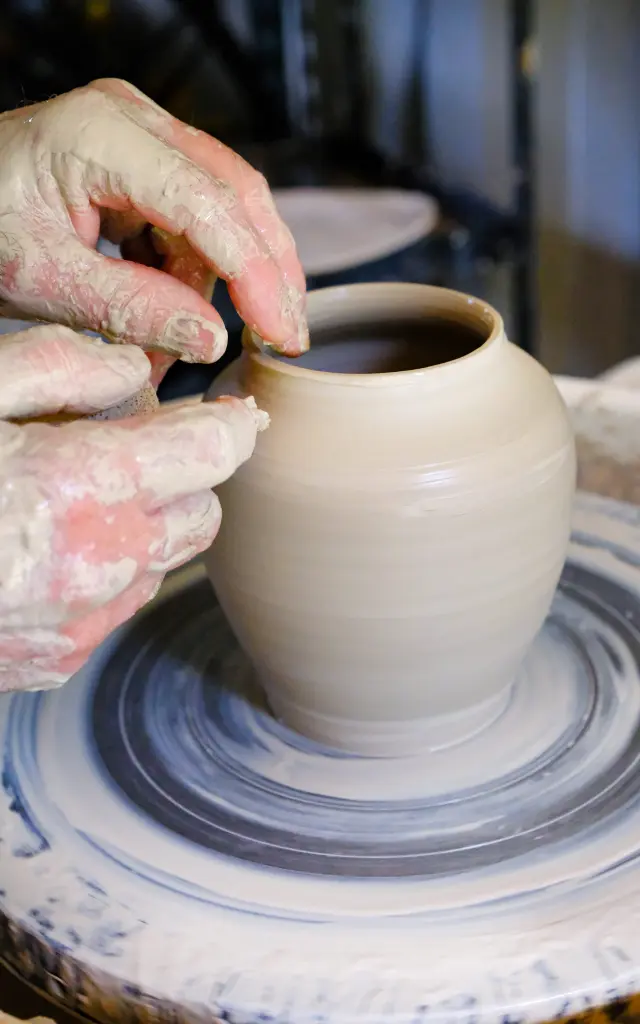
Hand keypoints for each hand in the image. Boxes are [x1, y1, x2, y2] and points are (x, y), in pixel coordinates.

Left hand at [0, 78, 307, 367]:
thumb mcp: (42, 280)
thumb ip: (129, 308)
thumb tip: (212, 339)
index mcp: (100, 135)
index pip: (207, 203)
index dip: (254, 272)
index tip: (278, 330)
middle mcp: (132, 121)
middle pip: (235, 193)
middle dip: (266, 271)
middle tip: (285, 335)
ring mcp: (140, 136)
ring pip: (221, 211)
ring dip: (221, 283)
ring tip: (191, 343)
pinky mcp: (142, 162)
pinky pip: (193, 218)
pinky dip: (193, 273)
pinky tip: (178, 313)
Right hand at [0, 324, 266, 690]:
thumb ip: (60, 366)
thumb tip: (133, 372)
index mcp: (82, 485)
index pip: (214, 452)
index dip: (231, 424)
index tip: (231, 412)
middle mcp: (98, 563)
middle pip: (204, 513)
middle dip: (183, 476)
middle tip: (128, 448)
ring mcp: (79, 622)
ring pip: (166, 562)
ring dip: (146, 523)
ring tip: (73, 497)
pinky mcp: (57, 659)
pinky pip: (119, 606)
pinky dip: (108, 570)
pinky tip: (45, 546)